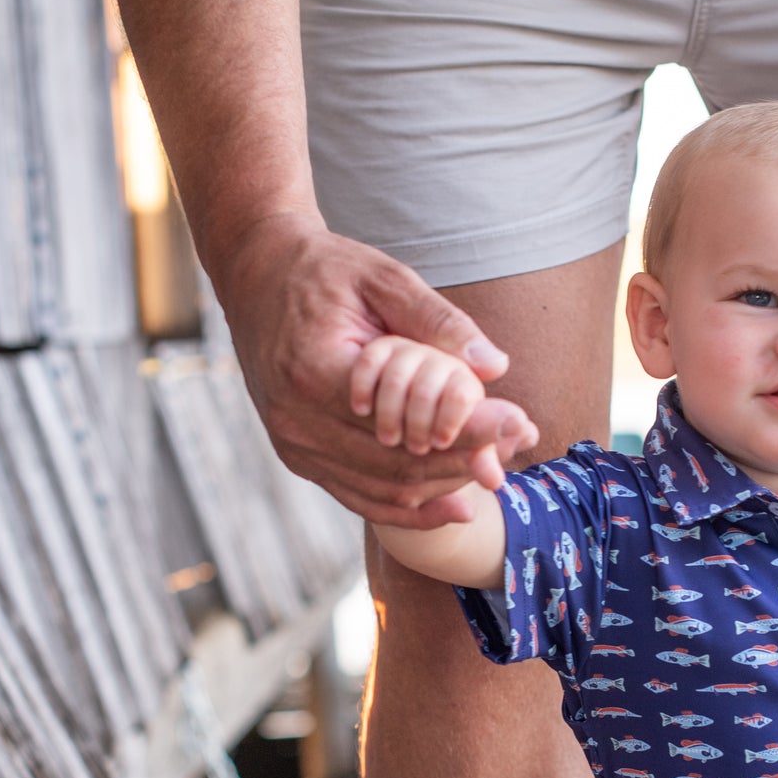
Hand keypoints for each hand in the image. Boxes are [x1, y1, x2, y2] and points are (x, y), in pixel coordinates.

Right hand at [211, 212, 538, 525]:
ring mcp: (294, 445)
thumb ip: (437, 321)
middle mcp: (297, 419)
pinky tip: (455, 506)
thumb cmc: (325, 270)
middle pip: (397, 462)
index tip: (517, 422)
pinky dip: (409, 507)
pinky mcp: (297, 458)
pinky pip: (359, 496)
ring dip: (443, 485)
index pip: (405, 417)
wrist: (258, 277)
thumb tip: (495, 366)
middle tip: (519, 445)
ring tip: (497, 470)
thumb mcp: (383, 277)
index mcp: (315, 370)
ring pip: (382, 488)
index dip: (466, 427)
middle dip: (464, 459)